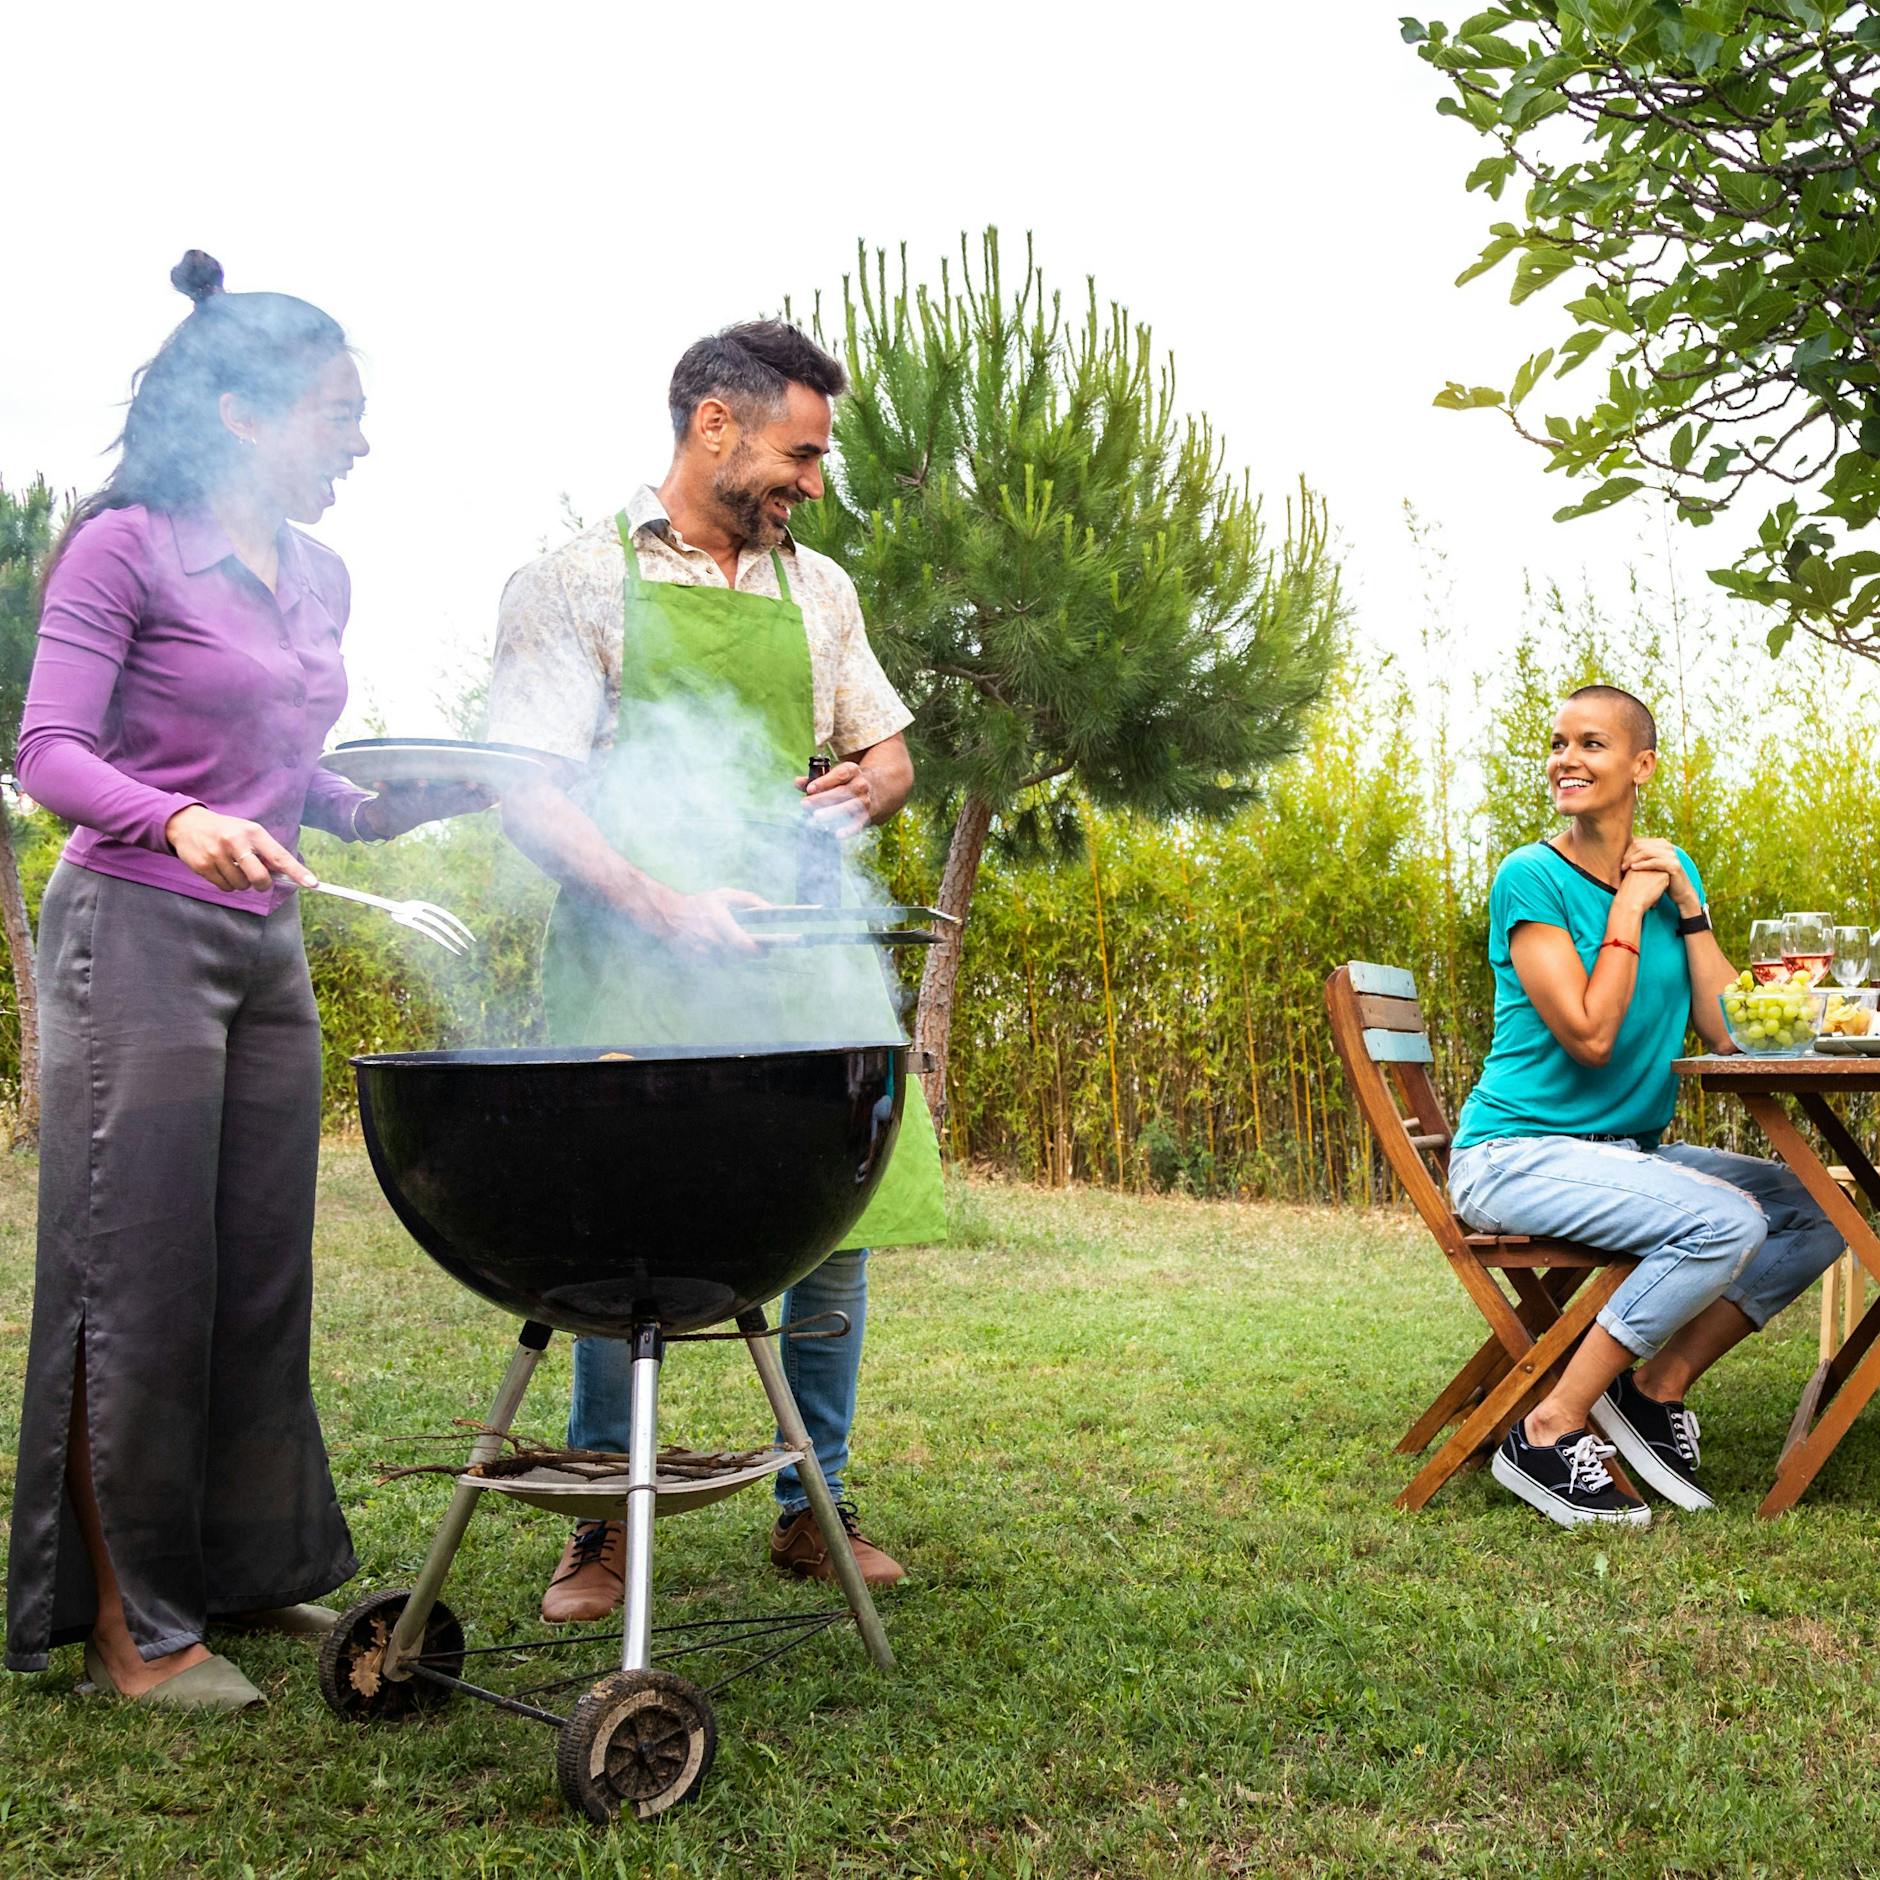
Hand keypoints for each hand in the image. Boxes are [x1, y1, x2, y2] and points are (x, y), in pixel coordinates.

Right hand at [166, 806, 314, 892]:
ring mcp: (217, 854)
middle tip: (258, 879)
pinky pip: (224, 887)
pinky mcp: (203, 865)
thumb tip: (285, 874)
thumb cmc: (226, 830)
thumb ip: (266, 851)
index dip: (297, 872)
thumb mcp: (248, 832)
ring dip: (241, 882)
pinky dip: (226, 883)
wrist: (187, 823)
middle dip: (262, 884)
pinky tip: (220, 868)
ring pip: (241, 885)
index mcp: (253, 832)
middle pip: (260, 878)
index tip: (312, 883)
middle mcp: (235, 842)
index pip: (280, 856)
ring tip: (232, 866)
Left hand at [354, 782, 494, 840]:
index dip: (481, 795)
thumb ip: (473, 802)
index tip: (497, 791)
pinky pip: (387, 792)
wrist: (390, 822)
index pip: (467, 801)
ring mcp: (411, 802)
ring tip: (422, 782)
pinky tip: (377, 782)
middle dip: (458, 790)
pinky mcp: (392, 799)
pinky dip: (383, 788)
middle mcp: (430, 805)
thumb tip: (499, 797)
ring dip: (419, 789)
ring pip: (417, 795)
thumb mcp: (450, 807)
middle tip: (471, 783)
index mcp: (444, 805)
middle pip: (446, 797)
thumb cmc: (424, 808)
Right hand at [647, 885, 765, 956]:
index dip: (758, 951)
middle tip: (750, 947)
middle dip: (748, 954)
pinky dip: (720, 960)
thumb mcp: (725, 896)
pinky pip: (714, 966)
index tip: (766, 950)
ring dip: (735, 957)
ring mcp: (703, 954)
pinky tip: (717, 949)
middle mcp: (712, 942)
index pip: (745, 946)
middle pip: (739, 958)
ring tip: (733, 946)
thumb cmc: (699, 903)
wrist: (669, 915)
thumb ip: (749, 900)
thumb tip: (771, 907)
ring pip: (728, 963)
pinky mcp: (695, 962)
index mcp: (721, 925)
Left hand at [796, 761, 873, 838]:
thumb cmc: (848, 783)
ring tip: (814, 819)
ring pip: (849, 808)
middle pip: (842, 792)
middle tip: (804, 804)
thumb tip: (797, 783)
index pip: (840, 774)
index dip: (824, 781)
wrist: (879, 790)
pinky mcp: (868, 816)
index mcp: (852, 771)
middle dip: (822, 799)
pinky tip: (836, 834)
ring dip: (831, 814)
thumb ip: (815, 779)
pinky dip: (848, 830)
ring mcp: (865, 801)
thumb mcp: (836, 775)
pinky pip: (858, 824)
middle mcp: (861, 785)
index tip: (809, 789)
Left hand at [1621, 838, 1698, 915]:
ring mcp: (1672, 854)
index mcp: (1660, 843)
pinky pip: (1654, 862)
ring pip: (1646, 852)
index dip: (1626, 851)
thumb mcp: (1650, 864)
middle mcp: (1667, 846)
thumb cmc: (1660, 877)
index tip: (1617, 861)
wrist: (1679, 891)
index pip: (1638, 841)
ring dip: (1632, 860)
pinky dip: (1642, 865)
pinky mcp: (1674, 865)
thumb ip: (1640, 856)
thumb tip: (1619, 849)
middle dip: (1628, 855)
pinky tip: (1633, 869)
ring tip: (1624, 868)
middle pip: (1640, 846)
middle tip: (1620, 866)